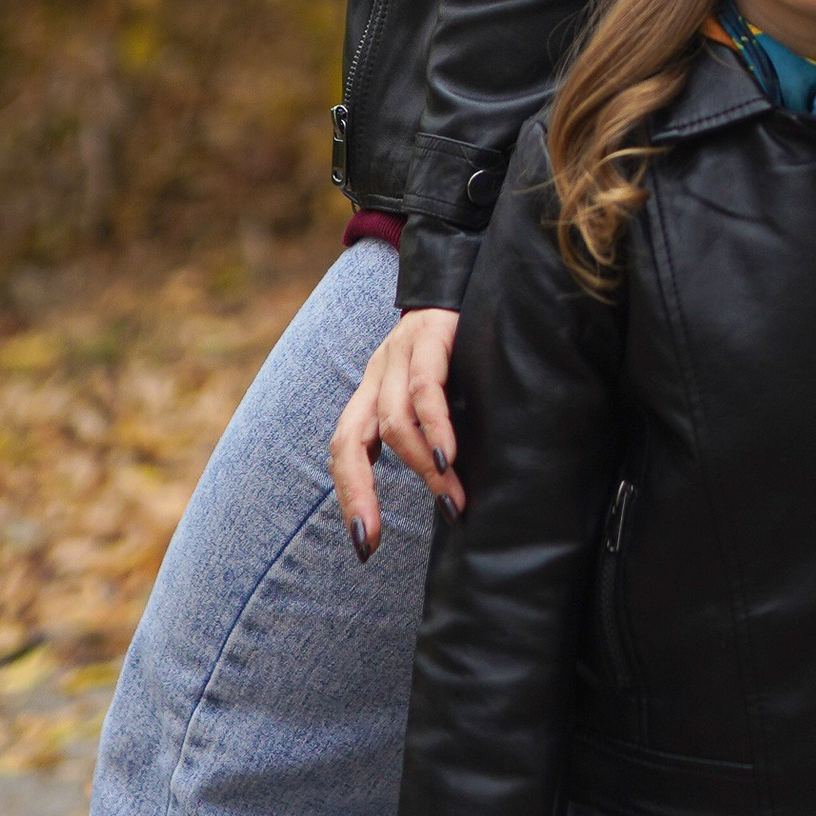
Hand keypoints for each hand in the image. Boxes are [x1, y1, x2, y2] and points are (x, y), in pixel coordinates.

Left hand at [329, 306, 463, 552]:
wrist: (471, 270)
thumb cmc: (462, 345)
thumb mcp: (436, 392)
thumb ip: (430, 432)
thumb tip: (450, 494)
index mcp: (372, 393)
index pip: (345, 451)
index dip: (351, 497)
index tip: (364, 545)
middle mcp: (377, 374)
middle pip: (348, 440)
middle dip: (357, 495)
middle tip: (372, 540)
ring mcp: (399, 352)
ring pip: (392, 421)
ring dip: (420, 467)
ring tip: (450, 499)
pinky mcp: (430, 336)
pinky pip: (424, 387)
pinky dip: (433, 427)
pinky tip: (447, 456)